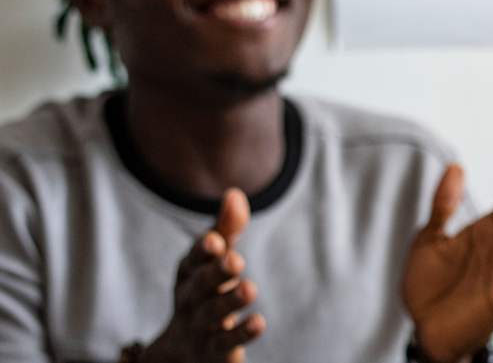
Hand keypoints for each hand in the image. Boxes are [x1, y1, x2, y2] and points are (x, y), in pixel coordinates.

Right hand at [138, 189, 263, 362]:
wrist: (184, 348)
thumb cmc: (204, 290)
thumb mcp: (212, 259)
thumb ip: (226, 229)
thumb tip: (235, 194)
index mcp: (189, 272)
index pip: (193, 259)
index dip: (203, 251)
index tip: (216, 241)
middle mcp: (190, 298)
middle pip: (202, 284)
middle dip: (217, 272)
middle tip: (235, 260)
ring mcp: (201, 325)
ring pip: (213, 313)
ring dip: (230, 301)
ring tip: (250, 288)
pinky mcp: (215, 349)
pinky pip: (226, 342)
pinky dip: (241, 333)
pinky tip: (259, 322)